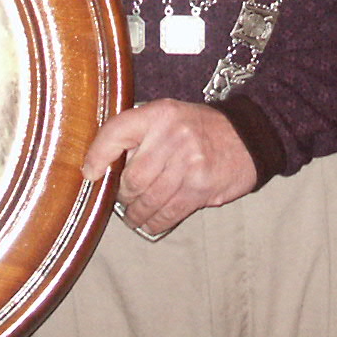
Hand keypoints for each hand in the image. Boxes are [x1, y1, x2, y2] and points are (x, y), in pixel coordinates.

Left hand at [81, 99, 255, 235]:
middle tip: (122, 199)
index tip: (90, 173)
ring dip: (137, 213)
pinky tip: (151, 222)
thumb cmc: (199, 128)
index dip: (98, 154)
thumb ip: (141, 135)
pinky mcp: (200, 187)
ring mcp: (188, 163)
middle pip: (132, 177)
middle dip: (123, 194)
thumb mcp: (168, 117)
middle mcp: (172, 135)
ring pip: (149, 199)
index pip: (117, 131)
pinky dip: (155, 221)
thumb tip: (106, 165)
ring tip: (134, 215)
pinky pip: (169, 212)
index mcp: (159, 114)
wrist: (246, 136)